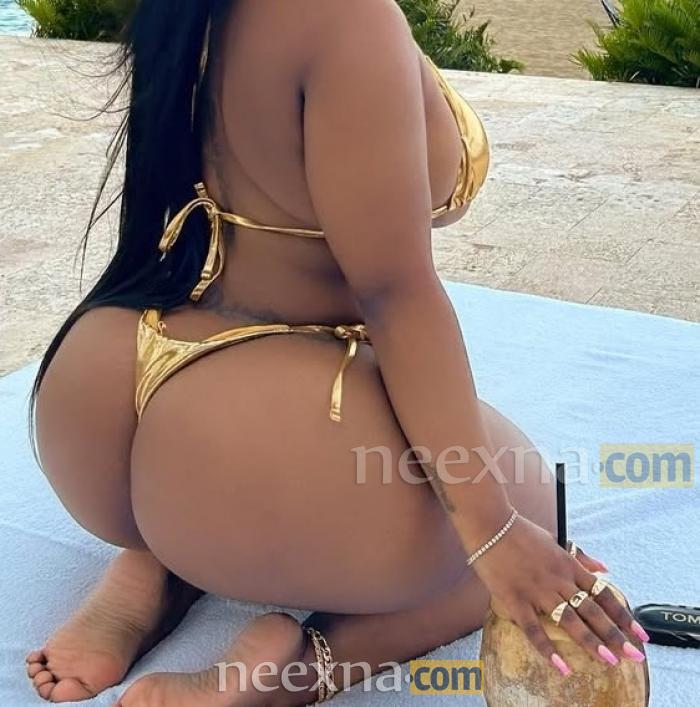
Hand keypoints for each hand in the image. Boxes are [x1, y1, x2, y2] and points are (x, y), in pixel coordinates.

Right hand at [472, 515, 648, 674]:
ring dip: (589, 641)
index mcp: (568, 565)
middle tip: (633, 656)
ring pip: (569, 619)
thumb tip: (605, 568)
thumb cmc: (520, 531)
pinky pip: (533, 628)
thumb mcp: (555, 540)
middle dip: (614, 634)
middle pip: (592, 610)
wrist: (490, 524)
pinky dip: (547, 648)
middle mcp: (558, 579)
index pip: (603, 594)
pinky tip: (560, 666)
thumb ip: (580, 556)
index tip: (640, 635)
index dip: (623, 616)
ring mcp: (537, 590)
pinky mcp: (515, 598)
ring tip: (608, 660)